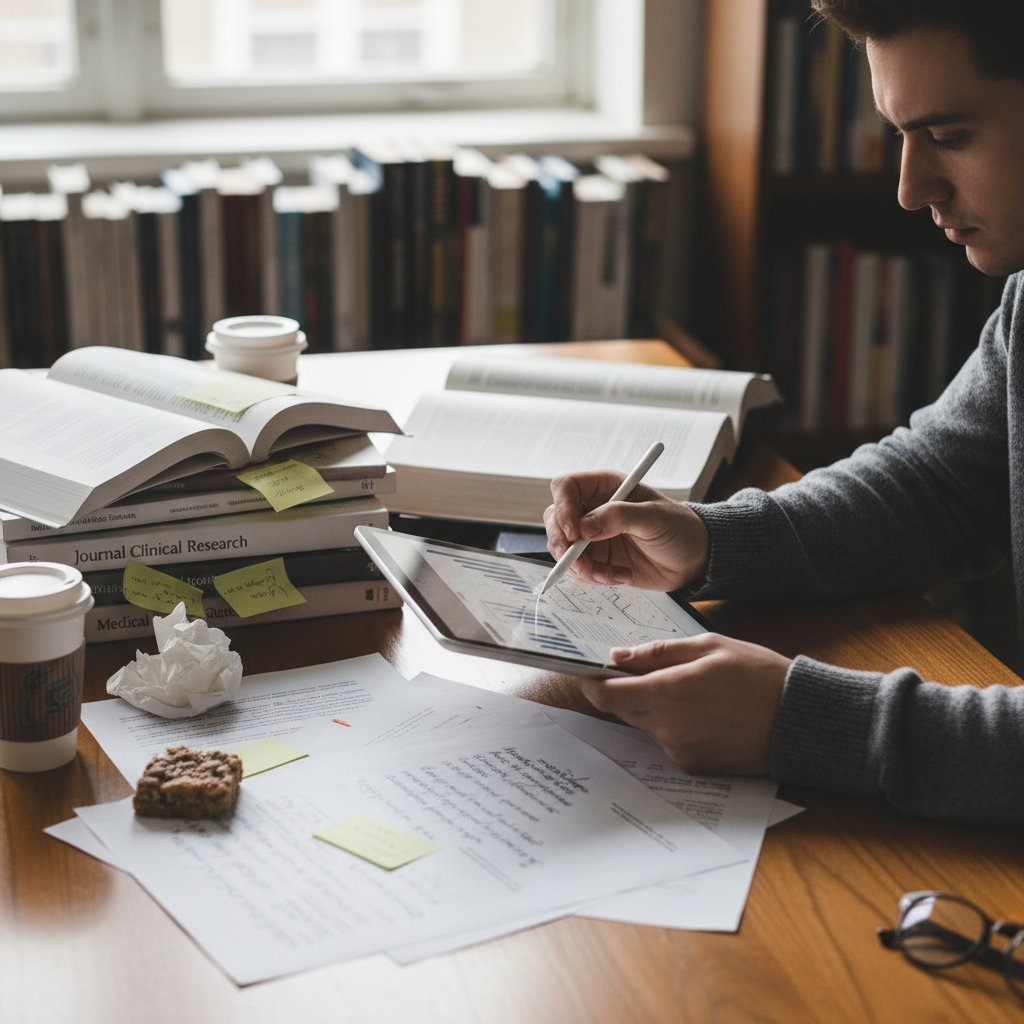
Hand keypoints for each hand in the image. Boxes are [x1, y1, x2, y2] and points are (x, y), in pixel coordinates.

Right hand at [543, 470, 709, 590]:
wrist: (693, 559)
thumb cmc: (679, 528)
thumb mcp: (654, 518)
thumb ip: (619, 518)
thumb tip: (584, 527)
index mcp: (604, 487)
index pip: (566, 488)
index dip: (562, 507)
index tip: (572, 531)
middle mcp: (591, 509)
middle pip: (555, 520)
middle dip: (563, 545)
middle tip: (581, 563)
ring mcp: (591, 536)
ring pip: (562, 549)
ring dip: (581, 567)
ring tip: (611, 574)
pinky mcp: (596, 560)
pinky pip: (578, 570)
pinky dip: (594, 577)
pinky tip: (621, 576)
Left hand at [581, 634, 790, 774]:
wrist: (799, 720)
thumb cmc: (758, 676)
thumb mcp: (708, 647)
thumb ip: (658, 653)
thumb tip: (619, 657)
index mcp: (666, 694)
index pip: (605, 695)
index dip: (591, 682)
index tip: (588, 671)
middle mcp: (666, 729)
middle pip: (622, 710)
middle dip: (626, 690)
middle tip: (648, 671)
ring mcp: (679, 751)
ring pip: (646, 724)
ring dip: (653, 707)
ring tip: (691, 690)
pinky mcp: (693, 766)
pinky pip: (668, 741)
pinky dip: (674, 725)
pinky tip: (705, 712)